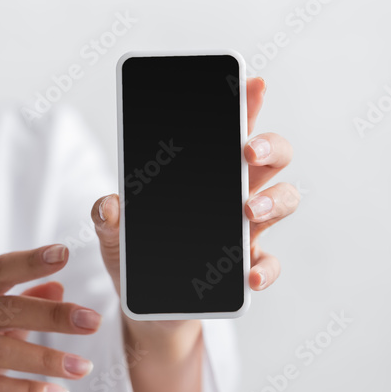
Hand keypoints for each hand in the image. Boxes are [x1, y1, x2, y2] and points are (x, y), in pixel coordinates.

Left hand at [92, 76, 297, 309]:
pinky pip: (269, 262)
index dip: (247, 104)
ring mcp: (245, 230)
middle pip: (271, 157)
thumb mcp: (113, 233)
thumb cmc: (136, 255)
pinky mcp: (245, 268)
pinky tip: (249, 273)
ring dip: (273, 201)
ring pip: (283, 200)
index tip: (253, 83)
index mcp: (204, 173)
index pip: (231, 129)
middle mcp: (235, 193)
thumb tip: (109, 206)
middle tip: (247, 151)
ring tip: (250, 210)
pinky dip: (264, 267)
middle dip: (267, 146)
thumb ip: (107, 217)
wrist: (149, 308)